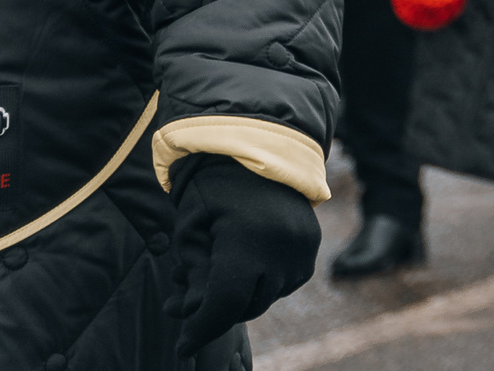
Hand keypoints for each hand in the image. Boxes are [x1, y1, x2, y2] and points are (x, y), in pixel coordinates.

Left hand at [169, 154, 320, 357]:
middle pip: (247, 305)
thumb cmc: (216, 186)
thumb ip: (193, 274)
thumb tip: (193, 313)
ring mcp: (302, 248)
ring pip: (266, 297)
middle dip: (214, 311)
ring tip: (212, 271)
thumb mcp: (191, 228)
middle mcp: (282, 248)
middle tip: (182, 301)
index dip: (201, 330)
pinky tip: (242, 262)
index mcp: (247, 239)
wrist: (262, 147)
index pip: (225, 304)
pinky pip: (285, 283)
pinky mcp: (311, 247)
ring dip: (239, 296)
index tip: (183, 347)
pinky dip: (262, 282)